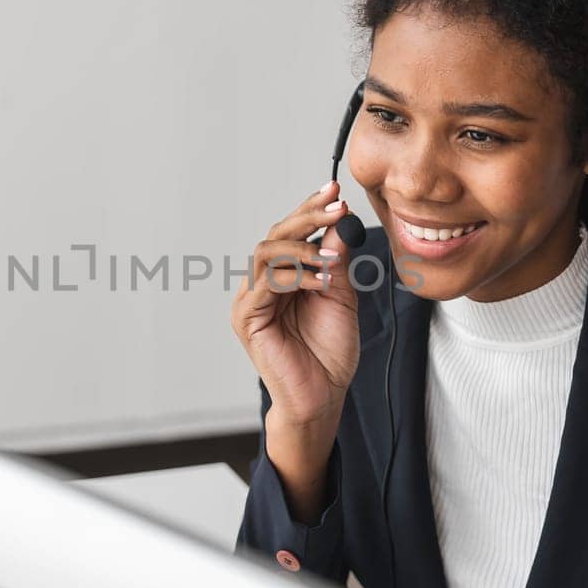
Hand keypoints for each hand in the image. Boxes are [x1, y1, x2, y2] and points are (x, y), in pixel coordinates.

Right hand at [229, 180, 359, 468]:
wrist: (322, 397)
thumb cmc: (329, 353)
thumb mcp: (340, 297)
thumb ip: (336, 261)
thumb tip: (340, 221)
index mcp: (282, 278)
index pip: (290, 233)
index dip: (310, 209)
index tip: (335, 191)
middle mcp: (260, 285)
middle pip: (274, 235)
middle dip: (307, 216)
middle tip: (336, 206)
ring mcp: (250, 301)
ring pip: (265, 252)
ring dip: (302, 247)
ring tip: (331, 260)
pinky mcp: (247, 319)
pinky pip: (266, 282)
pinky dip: (296, 275)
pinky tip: (321, 282)